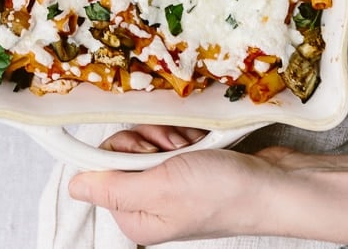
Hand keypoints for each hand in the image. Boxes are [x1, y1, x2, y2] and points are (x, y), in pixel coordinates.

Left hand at [68, 124, 347, 247]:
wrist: (275, 185)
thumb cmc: (222, 192)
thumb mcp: (160, 188)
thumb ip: (113, 187)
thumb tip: (72, 187)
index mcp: (135, 217)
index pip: (103, 167)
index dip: (123, 148)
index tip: (149, 148)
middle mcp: (150, 201)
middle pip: (126, 148)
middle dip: (150, 138)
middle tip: (176, 148)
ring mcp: (171, 181)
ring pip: (150, 136)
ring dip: (171, 132)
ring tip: (193, 145)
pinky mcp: (191, 164)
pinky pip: (173, 134)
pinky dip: (186, 131)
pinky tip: (202, 140)